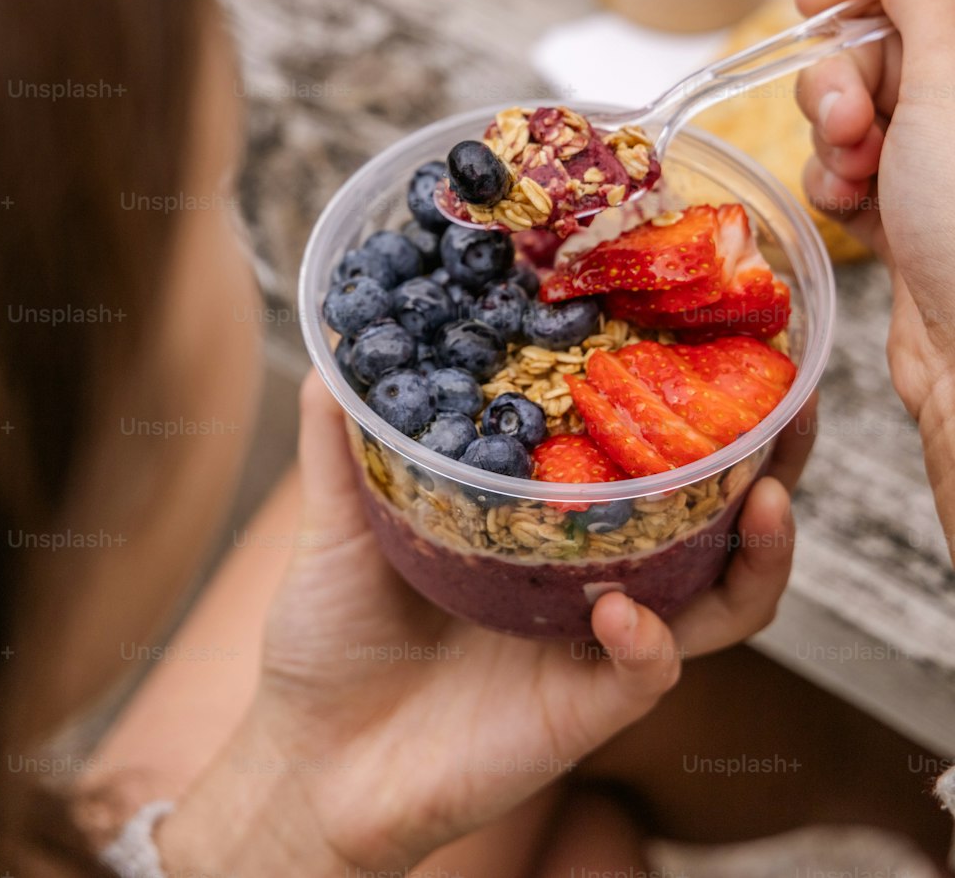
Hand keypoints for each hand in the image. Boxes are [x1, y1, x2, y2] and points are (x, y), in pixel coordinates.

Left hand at [245, 376, 809, 874]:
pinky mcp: (585, 710)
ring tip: (764, 501)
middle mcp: (594, 578)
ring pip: (721, 602)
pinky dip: (648, 638)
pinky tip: (619, 610)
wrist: (309, 760)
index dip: (696, 409)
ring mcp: (596, 646)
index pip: (647, 460)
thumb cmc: (334, 638)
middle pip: (717, 522)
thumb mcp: (338, 523)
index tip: (724, 343)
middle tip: (793, 410)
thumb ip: (340, 440)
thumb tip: (331, 340)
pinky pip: (649, 669)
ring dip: (758, 554)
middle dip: (771, 469)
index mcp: (551, 525)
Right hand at [795, 0, 954, 545]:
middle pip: (876, 47)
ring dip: (832, 138)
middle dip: (841, 78)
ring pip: (851, 111)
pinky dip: (833, 184)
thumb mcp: (950, 85)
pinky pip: (843, 169)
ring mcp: (940, 163)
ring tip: (854, 176)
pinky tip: (852, 211)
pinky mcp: (909, 213)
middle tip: (849, 121)